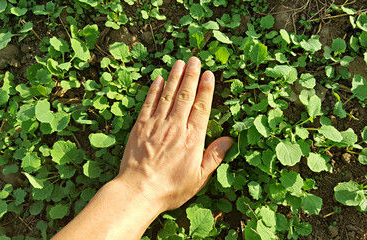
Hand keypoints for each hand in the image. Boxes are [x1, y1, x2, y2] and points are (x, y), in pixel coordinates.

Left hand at [115, 57, 232, 211]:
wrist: (138, 191)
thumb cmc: (171, 188)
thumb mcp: (199, 177)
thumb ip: (213, 156)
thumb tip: (227, 140)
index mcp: (192, 138)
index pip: (202, 107)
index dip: (206, 89)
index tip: (209, 74)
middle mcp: (176, 127)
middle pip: (185, 96)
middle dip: (191, 76)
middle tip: (195, 60)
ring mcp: (156, 125)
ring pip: (168, 95)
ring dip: (175, 77)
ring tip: (179, 62)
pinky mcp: (140, 127)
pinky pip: (149, 103)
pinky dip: (154, 90)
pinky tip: (159, 79)